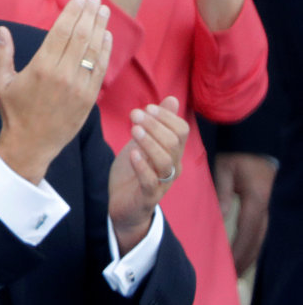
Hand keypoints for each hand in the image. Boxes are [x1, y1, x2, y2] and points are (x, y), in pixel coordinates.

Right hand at [0, 0, 111, 182]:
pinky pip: (101, 69)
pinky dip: (106, 51)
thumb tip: (1, 30)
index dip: (73, 12)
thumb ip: (2, 54)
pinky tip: (107, 36)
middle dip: (89, 14)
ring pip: (94, 50)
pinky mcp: (89, 99)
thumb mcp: (0, 83)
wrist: (30, 145)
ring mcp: (79, 87)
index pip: (62, 32)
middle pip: (81, 36)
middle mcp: (62, 75)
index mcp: (40, 67)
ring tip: (103, 11)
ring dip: (100, 28)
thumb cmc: (13, 112)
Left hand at [108, 96, 188, 254]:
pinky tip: (132, 154)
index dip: (166, 117)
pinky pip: (151, 182)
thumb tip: (172, 98)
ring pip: (165, 160)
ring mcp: (162, 183)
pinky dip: (142, 166)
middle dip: (154, 125)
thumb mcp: (142, 143)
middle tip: (134, 114)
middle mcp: (172, 167)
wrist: (122, 206)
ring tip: (133, 130)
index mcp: (173, 153)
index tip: (147, 107)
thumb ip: (156, 124)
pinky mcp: (148, 197)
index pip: (182, 130)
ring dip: (149, 142)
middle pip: (174, 142)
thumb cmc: (133, 172)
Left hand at [214, 151, 274, 275]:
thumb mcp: (225, 169)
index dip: (239, 251)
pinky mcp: (262, 204)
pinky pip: (259, 229)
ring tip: (239, 270)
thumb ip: (223, 193)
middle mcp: (263, 206)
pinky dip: (252, 243)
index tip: (230, 266)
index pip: (247, 232)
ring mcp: (265, 206)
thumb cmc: (237, 154)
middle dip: (246, 258)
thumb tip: (221, 217)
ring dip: (251, 253)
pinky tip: (245, 251)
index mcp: (255, 200)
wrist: (254, 142)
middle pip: (257, 239)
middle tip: (233, 276)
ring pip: (260, 236)